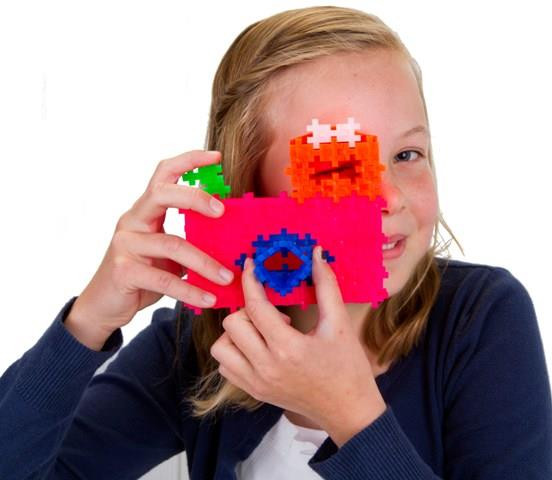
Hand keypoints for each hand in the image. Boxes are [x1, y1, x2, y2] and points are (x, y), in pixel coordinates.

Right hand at [66, 150, 234, 344]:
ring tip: (227, 276)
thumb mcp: (166, 254)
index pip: (164, 174)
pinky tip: (208, 298)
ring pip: (172, 244)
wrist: (103, 306)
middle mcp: (132, 221)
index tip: (217, 157)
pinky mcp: (124, 271)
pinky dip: (190, 290)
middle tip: (222, 211)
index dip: (189, 161)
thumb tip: (229, 238)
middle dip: (195, 197)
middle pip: (162, 194)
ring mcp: (125, 245)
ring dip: (205, 262)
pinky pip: (164, 279)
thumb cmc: (140, 276)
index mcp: (145, 211)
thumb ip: (188, 240)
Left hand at [210, 246, 386, 445]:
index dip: (251, 281)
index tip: (251, 265)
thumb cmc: (348, 366)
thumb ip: (326, 286)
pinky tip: (258, 348)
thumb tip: (317, 254)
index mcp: (288, 348)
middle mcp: (266, 367)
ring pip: (221, 346)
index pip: (256, 306)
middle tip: (275, 315)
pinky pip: (226, 366)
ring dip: (237, 332)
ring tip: (264, 333)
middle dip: (249, 310)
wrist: (348, 410)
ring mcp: (256, 383)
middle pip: (232, 323)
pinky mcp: (253, 392)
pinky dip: (235, 351)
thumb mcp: (339, 324)